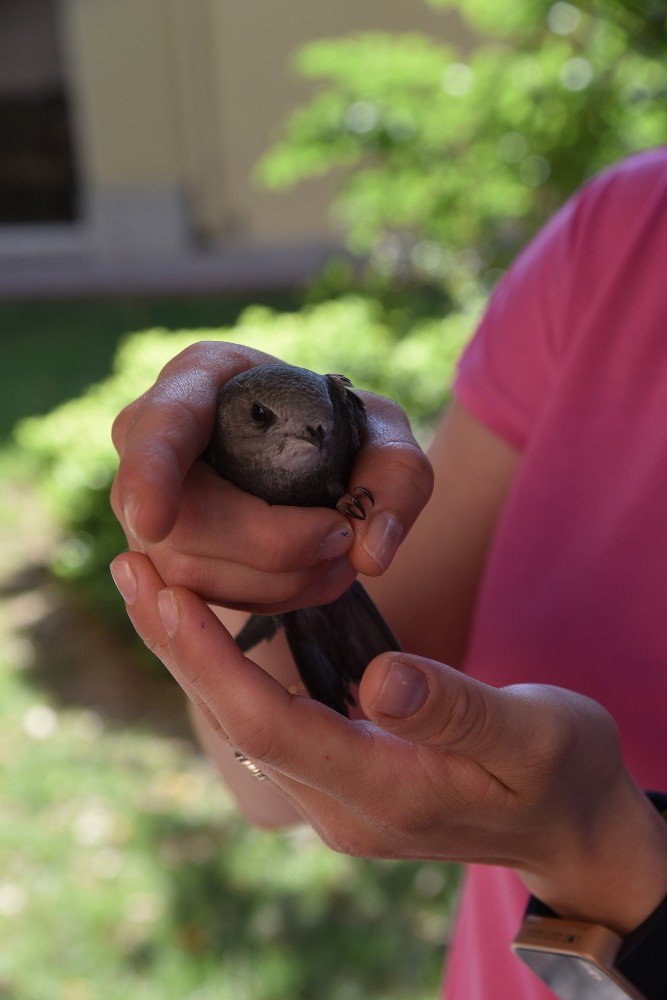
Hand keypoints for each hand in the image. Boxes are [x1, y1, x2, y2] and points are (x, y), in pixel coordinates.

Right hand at [110, 342, 432, 611]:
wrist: (314, 453)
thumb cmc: (338, 426)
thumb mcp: (382, 428)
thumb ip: (397, 475)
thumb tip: (368, 553)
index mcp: (197, 381)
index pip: (156, 428)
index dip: (150, 476)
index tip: (156, 522)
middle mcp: (152, 443)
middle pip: (181, 523)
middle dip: (270, 544)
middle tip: (342, 534)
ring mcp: (147, 506)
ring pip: (194, 574)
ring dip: (281, 579)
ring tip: (340, 554)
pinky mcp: (167, 555)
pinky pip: (209, 599)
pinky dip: (276, 597)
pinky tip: (319, 572)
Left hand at [111, 551, 666, 937]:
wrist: (571, 827)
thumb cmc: (560, 773)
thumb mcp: (532, 736)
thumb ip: (457, 711)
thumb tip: (380, 678)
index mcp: (390, 794)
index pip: (272, 726)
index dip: (213, 660)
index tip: (168, 592)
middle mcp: (344, 809)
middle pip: (237, 725)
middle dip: (177, 647)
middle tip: (130, 568)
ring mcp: (337, 802)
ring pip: (241, 725)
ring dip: (190, 655)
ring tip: (149, 583)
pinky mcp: (340, 781)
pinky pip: (262, 724)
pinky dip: (225, 670)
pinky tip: (204, 628)